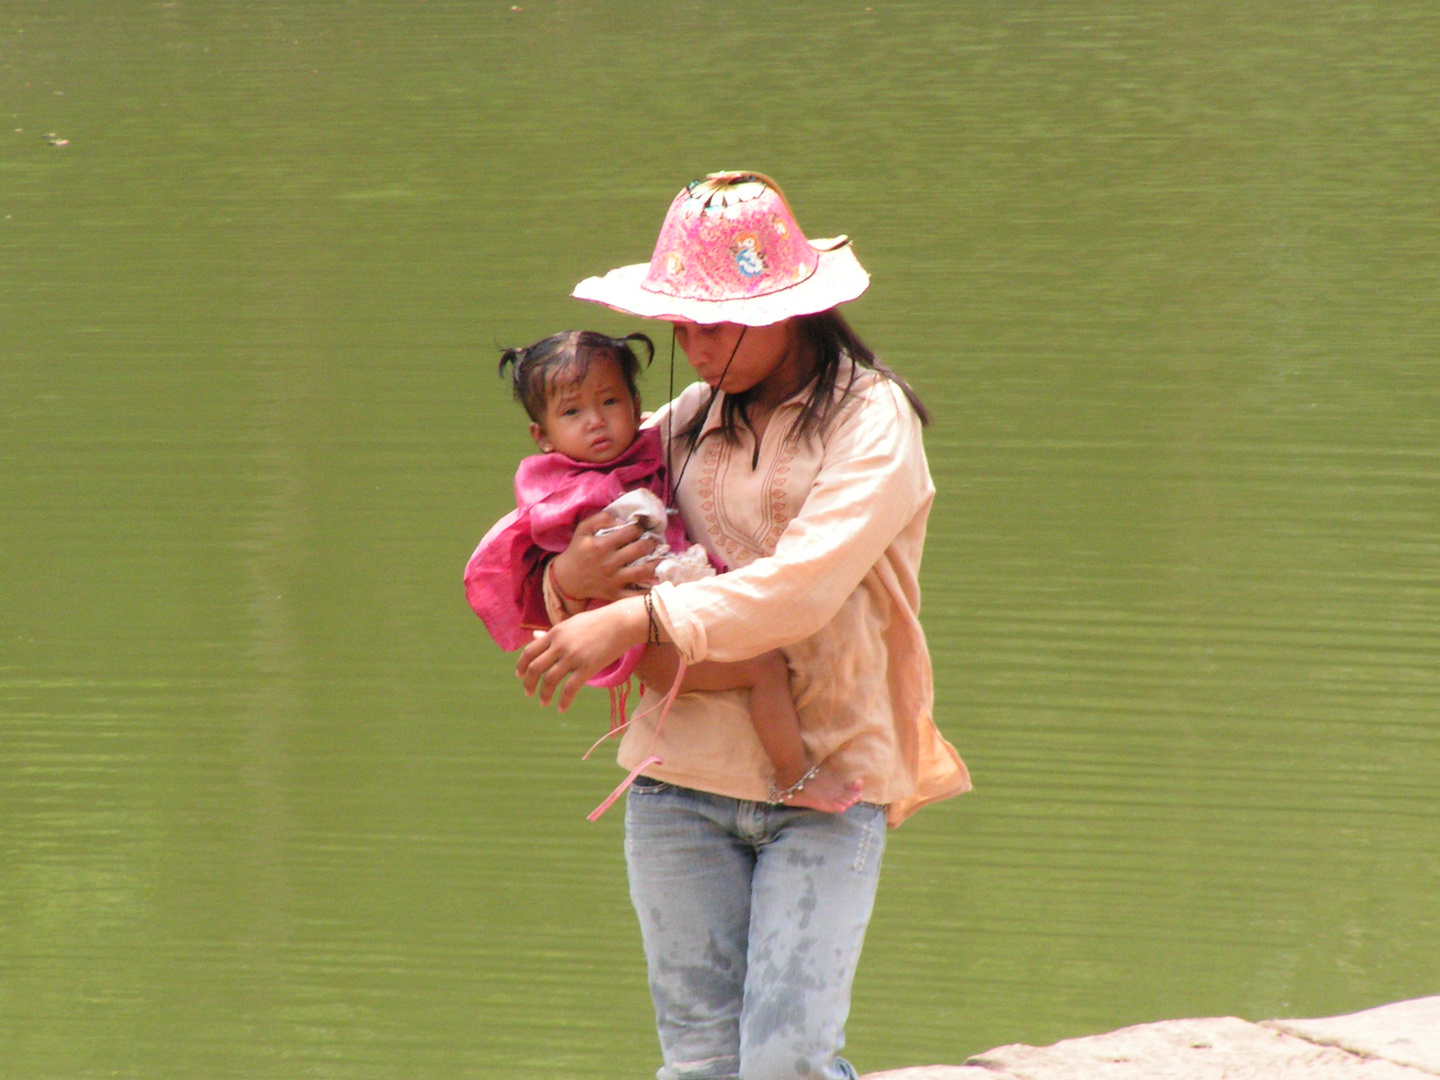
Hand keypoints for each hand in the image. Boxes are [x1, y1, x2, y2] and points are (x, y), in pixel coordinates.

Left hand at [517, 598, 647, 710]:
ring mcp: (573, 657)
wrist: (621, 622)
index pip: (529, 652)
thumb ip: (552, 633)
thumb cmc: (597, 622)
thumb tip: (534, 636)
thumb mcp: (571, 624)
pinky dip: (563, 701)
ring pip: (549, 681)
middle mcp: (560, 645)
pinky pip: (570, 689)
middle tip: (529, 693)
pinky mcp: (587, 667)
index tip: (520, 675)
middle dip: (528, 683)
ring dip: (544, 695)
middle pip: (534, 668)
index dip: (521, 666)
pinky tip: (561, 709)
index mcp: (555, 633)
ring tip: (543, 703)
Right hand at [550, 511, 658, 603]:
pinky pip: (636, 595)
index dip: (640, 527)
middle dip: (651, 543)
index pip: (631, 531)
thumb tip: (623, 520)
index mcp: (601, 545)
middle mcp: (609, 562)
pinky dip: (648, 590)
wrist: (567, 579)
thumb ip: (601, 518)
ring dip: (656, 563)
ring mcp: (614, 580)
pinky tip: (654, 582)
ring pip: (644, 571)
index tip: (642, 528)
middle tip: (653, 542)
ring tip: (659, 558)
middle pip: (641, 549)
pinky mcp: (615, 594)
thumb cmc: (577, 551)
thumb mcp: (583, 529)